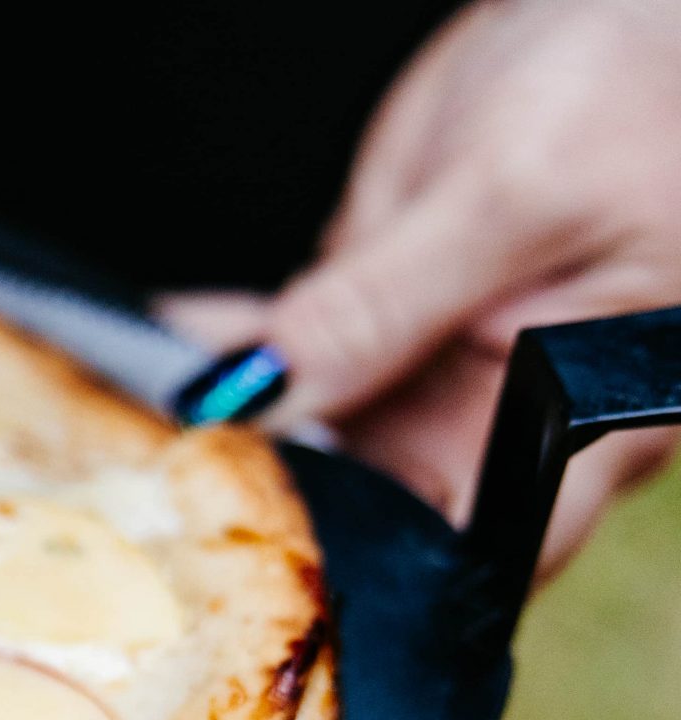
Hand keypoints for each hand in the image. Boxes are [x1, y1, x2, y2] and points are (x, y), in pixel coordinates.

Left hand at [163, 0, 680, 578]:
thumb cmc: (638, 86)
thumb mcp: (514, 197)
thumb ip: (388, 306)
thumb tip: (270, 397)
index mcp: (580, 425)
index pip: (467, 562)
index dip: (368, 591)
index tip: (256, 576)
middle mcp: (501, 420)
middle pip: (372, 520)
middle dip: (268, 516)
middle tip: (158, 504)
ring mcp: (434, 371)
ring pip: (313, 443)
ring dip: (226, 438)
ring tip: (132, 431)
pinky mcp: (381, 316)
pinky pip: (290, 359)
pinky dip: (227, 358)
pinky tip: (161, 354)